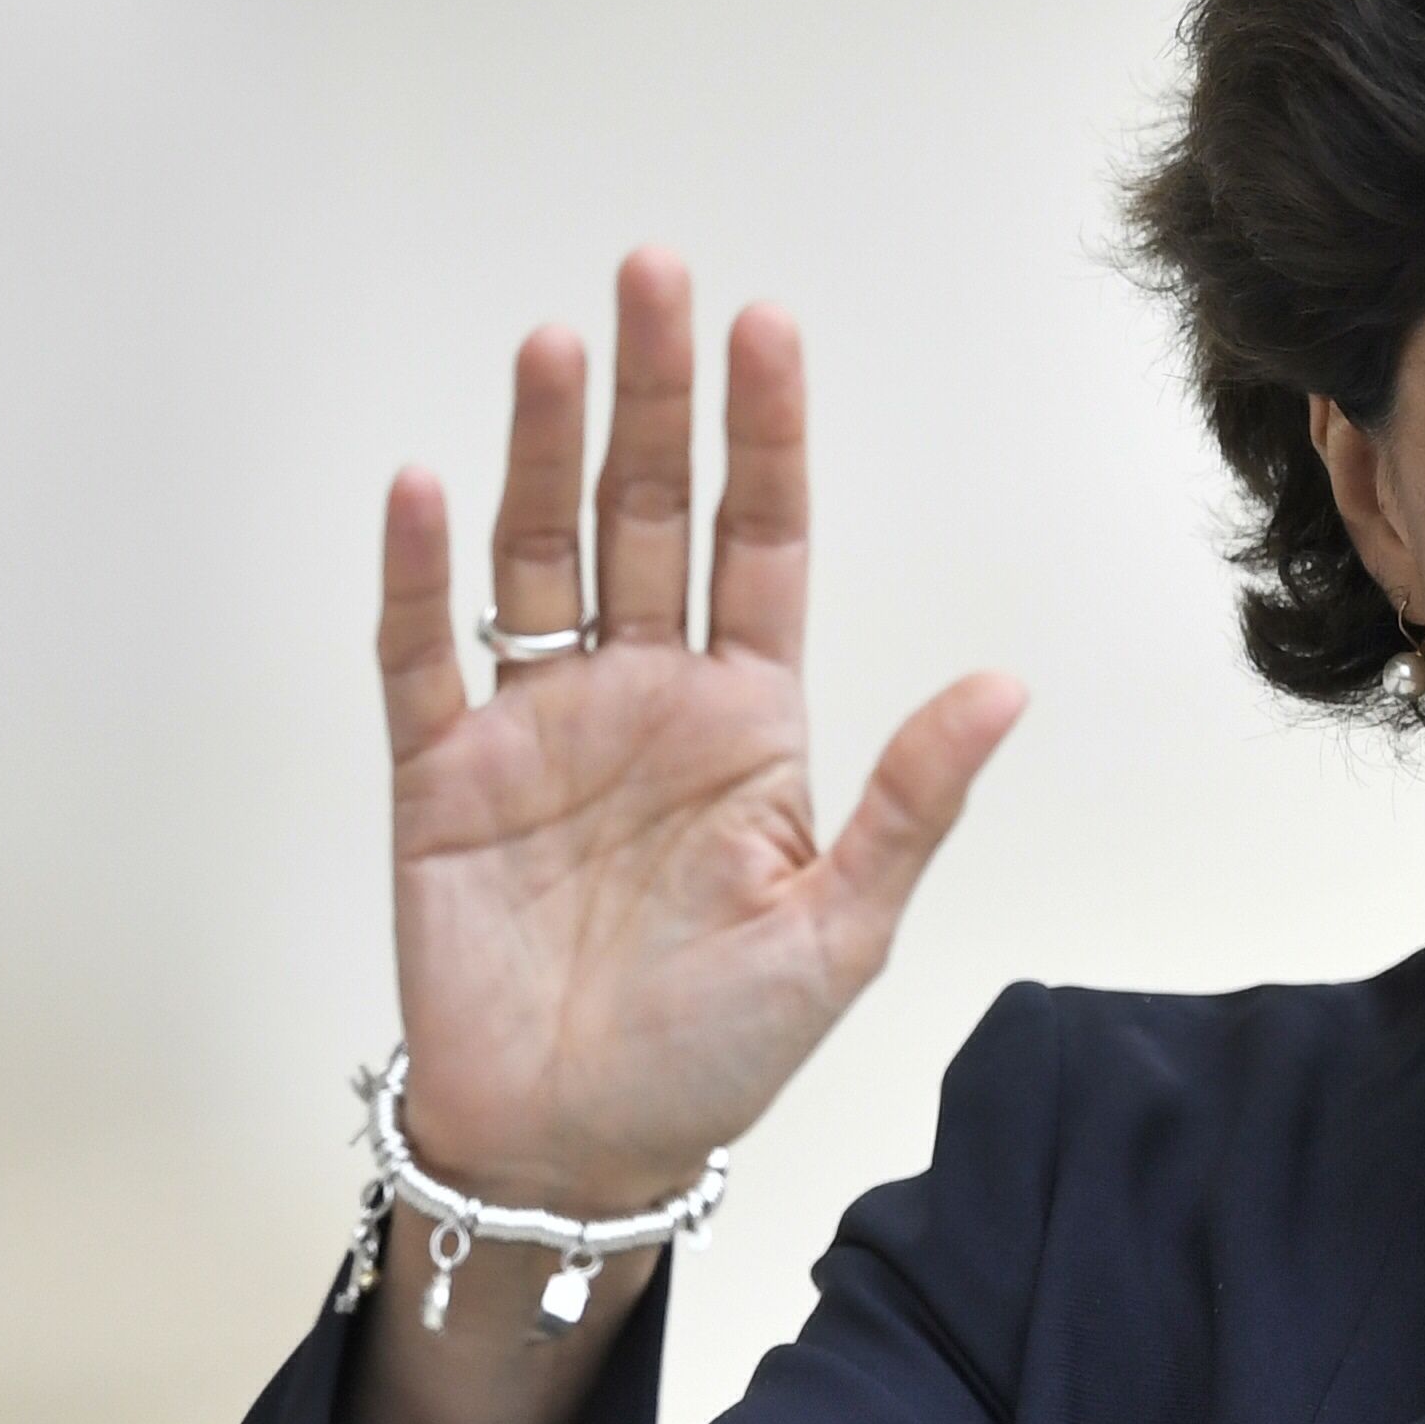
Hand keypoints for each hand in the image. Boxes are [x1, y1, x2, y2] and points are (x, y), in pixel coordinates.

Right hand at [373, 250, 1024, 1214]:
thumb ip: (910, 798)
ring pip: (538, 554)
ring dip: (539, 449)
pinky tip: (423, 485)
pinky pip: (423, 655)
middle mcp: (645, 696)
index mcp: (751, 719)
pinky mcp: (443, 777)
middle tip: (651, 274)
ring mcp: (540, 727)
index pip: (762, 542)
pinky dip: (417, 573)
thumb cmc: (719, 1048)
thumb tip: (1007, 685)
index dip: (764, 436)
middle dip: (653, 397)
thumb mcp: (842, 927)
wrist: (582, 1149)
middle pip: (648, 514)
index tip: (766, 326)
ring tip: (554, 345)